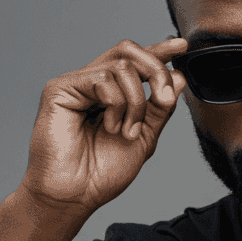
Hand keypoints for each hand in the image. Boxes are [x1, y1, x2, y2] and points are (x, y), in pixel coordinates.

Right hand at [19, 37, 187, 216]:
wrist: (75, 195)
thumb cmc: (102, 173)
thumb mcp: (144, 138)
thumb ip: (159, 108)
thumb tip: (177, 77)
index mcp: (111, 95)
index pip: (136, 64)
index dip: (159, 51)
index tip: (182, 46)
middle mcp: (93, 85)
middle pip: (128, 52)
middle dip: (155, 71)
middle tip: (163, 99)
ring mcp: (75, 85)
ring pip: (121, 66)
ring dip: (136, 102)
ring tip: (126, 131)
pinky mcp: (59, 89)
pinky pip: (101, 78)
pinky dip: (116, 104)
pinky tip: (109, 126)